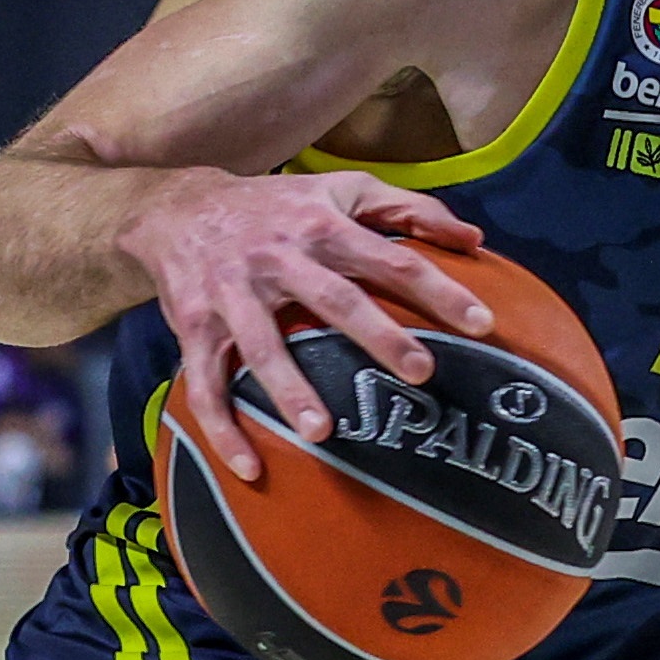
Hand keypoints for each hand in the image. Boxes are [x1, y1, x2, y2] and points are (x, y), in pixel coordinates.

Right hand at [132, 168, 490, 483]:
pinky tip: (250, 469)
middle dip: (379, 336)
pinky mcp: (195, 327)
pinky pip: (205, 384)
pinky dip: (223, 429)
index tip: (482, 324)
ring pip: (263, 347)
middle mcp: (278, 258)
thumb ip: (410, 209)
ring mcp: (232, 295)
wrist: (177, 207)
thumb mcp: (341, 191)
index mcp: (322, 227)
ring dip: (291, 389)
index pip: (391, 258)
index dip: (438, 289)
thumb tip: (475, 241)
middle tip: (422, 373)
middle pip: (335, 299)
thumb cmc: (278, 206)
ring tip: (323, 433)